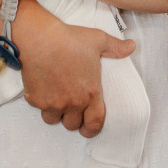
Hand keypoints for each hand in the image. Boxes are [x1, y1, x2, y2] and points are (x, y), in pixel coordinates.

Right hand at [13, 8, 133, 136]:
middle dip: (72, 119)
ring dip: (56, 113)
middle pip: (72, 125)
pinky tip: (43, 87)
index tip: (88, 129)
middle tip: (71, 107)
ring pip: (54, 120)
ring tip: (56, 99)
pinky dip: (41, 101)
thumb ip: (116, 47)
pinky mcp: (35, 99)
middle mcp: (72, 103)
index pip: (95, 123)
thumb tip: (131, 46)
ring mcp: (53, 103)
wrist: (40, 38)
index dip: (92, 129)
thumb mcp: (98, 40)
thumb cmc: (69, 39)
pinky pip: (39, 108)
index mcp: (90, 93)